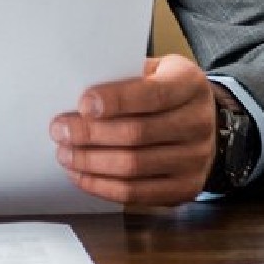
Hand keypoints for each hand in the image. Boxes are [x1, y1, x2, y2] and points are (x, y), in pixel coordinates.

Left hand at [50, 55, 218, 205]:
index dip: (115, 100)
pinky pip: (136, 193)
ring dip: (91, 162)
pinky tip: (81, 175)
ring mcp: (195, 159)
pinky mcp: (185, 188)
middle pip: (137, 133)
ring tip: (65, 154)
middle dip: (91, 134)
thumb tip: (79, 99)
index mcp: (190, 84)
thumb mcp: (154, 70)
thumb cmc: (165, 91)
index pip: (152, 94)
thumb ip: (124, 77)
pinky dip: (102, 186)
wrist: (203, 121)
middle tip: (60, 130)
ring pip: (133, 166)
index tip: (82, 104)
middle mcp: (198, 123)